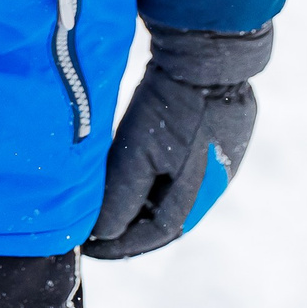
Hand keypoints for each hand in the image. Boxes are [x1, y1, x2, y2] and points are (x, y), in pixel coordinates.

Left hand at [83, 24, 271, 258]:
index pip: (155, 235)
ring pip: (173, 196)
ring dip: (143, 207)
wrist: (208, 58)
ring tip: (111, 210)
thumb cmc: (171, 107)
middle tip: (97, 237)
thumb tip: (103, 235)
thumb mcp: (138, 154)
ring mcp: (217, 162)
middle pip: (167, 221)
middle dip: (131, 232)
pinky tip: (136, 176)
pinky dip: (155, 183)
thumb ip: (122, 197)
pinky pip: (180, 174)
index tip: (89, 249)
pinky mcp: (215, 139)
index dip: (120, 245)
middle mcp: (212, 186)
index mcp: (195, 197)